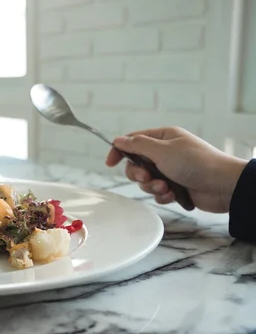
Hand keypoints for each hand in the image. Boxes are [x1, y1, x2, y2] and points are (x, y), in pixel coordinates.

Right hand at [105, 127, 246, 212]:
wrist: (223, 186)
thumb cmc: (196, 163)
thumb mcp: (162, 151)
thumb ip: (137, 145)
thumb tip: (118, 140)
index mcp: (163, 138)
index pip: (133, 141)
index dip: (120, 151)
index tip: (110, 163)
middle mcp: (165, 153)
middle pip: (136, 163)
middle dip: (139, 174)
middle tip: (147, 177)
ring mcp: (170, 170)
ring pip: (146, 180)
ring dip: (152, 186)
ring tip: (166, 188)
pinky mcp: (175, 186)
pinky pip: (157, 192)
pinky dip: (162, 195)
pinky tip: (173, 195)